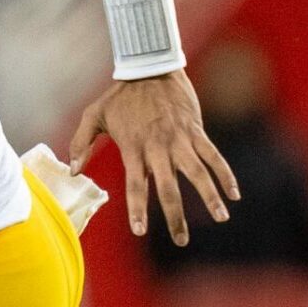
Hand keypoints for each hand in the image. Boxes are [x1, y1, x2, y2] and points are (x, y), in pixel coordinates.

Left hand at [69, 69, 239, 244]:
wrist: (150, 66)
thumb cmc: (120, 94)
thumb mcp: (94, 115)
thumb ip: (81, 143)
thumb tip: (72, 172)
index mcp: (134, 149)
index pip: (135, 186)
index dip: (138, 209)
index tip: (140, 230)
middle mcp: (158, 148)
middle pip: (168, 188)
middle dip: (175, 217)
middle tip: (181, 240)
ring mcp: (179, 139)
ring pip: (198, 173)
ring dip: (210, 197)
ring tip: (221, 218)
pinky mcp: (196, 130)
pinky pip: (213, 155)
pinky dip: (225, 173)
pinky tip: (234, 193)